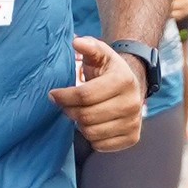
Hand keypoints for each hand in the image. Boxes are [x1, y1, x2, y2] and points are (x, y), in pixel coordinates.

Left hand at [51, 35, 145, 150]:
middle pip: (86, 116)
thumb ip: (88, 46)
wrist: (132, 86)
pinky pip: (100, 145)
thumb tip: (77, 42)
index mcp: (123, 80)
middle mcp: (132, 103)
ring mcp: (134, 122)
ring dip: (80, 124)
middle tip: (65, 105)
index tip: (53, 94)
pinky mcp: (132, 137)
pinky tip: (93, 124)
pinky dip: (91, 137)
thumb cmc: (109, 70)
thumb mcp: (100, 54)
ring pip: (92, 133)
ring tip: (81, 113)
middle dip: (70, 111)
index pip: (85, 95)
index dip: (64, 96)